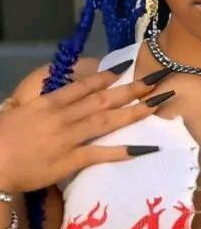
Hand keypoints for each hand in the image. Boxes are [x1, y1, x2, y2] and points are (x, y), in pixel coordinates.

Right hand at [0, 63, 173, 193]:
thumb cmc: (2, 136)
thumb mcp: (22, 111)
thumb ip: (45, 103)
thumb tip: (65, 96)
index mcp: (51, 103)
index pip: (84, 86)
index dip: (107, 76)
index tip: (126, 67)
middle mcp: (64, 116)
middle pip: (103, 99)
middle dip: (131, 89)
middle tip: (156, 80)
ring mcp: (68, 138)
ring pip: (106, 121)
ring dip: (133, 112)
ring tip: (156, 103)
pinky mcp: (69, 161)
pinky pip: (99, 153)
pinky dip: (122, 151)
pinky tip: (143, 148)